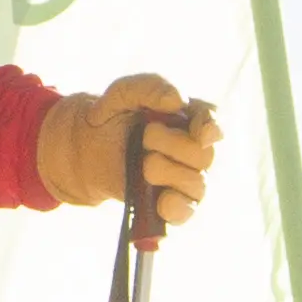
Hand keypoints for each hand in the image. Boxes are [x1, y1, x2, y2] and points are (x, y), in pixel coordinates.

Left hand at [37, 73, 217, 228]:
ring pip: (198, 185)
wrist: (86, 147)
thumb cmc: (113, 115)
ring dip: (167, 172)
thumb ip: (149, 87)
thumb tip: (177, 100)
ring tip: (143, 165)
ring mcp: (187, 179)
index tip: (199, 133)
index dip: (213, 130)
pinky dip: (175, 209)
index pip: (215, 123)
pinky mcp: (172, 204)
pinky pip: (186, 213)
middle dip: (172, 145)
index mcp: (191, 118)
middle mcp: (196, 150)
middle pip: (205, 156)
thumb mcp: (123, 93)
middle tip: (145, 137)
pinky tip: (160, 201)